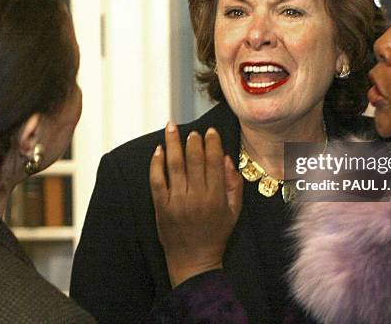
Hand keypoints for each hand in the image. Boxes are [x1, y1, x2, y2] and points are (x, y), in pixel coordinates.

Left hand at [150, 122, 242, 287]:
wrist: (194, 262)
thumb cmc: (216, 235)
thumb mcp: (234, 212)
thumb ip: (234, 185)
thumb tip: (227, 159)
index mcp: (215, 197)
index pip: (214, 162)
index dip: (212, 144)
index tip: (210, 131)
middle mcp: (196, 197)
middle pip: (194, 160)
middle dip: (193, 141)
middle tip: (193, 131)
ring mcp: (176, 201)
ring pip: (174, 165)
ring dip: (173, 143)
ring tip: (172, 127)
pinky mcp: (161, 206)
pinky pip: (157, 180)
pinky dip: (156, 163)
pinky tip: (159, 150)